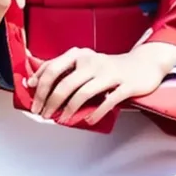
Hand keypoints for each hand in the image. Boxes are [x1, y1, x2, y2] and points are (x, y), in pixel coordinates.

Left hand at [28, 43, 175, 124]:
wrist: (143, 63)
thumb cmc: (108, 67)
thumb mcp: (84, 62)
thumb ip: (62, 70)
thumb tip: (33, 82)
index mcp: (80, 55)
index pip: (53, 69)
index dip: (40, 87)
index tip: (33, 101)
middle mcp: (92, 61)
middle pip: (65, 83)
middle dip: (50, 101)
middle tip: (43, 115)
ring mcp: (109, 73)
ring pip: (83, 93)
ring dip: (69, 110)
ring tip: (62, 120)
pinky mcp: (125, 85)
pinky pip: (108, 101)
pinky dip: (96, 113)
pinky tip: (88, 120)